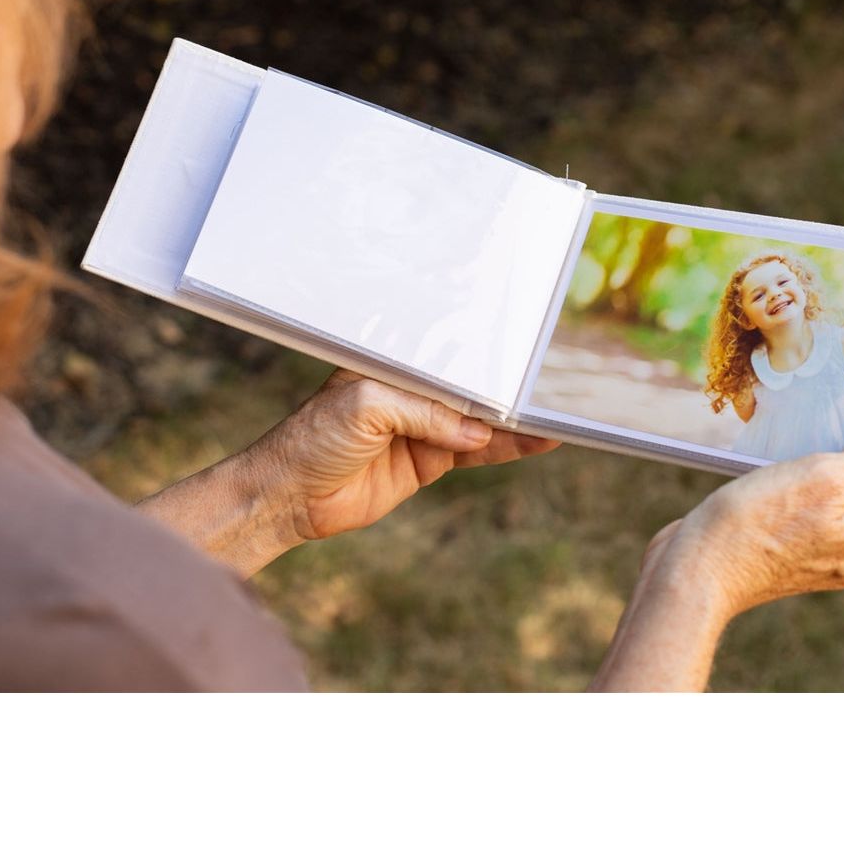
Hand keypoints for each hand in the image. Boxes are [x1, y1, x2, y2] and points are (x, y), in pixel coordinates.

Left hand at [249, 370, 558, 541]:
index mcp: (391, 362)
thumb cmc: (313, 437)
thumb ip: (423, 412)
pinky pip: (475, 451)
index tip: (519, 346)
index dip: (479, 351)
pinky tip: (534, 441)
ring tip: (553, 415)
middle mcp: (410, 390)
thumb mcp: (365, 408)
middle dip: (504, 384)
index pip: (444, 351)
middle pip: (468, 386)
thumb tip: (476, 429)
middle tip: (547, 380)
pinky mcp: (428, 460)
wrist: (290, 495)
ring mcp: (421, 426)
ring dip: (513, 420)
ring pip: (479, 420)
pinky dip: (505, 448)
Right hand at [664, 427, 843, 620]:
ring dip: (811, 477)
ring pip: (833, 501)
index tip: (836, 428)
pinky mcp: (789, 560)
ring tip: (778, 471)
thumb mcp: (821, 478)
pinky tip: (763, 492)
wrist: (698, 572)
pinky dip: (790, 497)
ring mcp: (821, 560)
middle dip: (842, 461)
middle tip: (803, 451)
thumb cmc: (755, 522)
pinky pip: (805, 516)